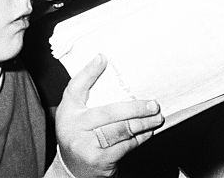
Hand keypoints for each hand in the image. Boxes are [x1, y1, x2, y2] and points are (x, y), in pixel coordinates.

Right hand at [56, 54, 163, 177]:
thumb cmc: (78, 133)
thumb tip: (102, 58)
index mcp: (68, 111)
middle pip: (109, 112)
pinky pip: (125, 146)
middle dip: (135, 108)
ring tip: (156, 118)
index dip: (89, 72)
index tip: (104, 58)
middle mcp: (73, 128)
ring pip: (121, 130)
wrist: (72, 169)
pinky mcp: (99, 160)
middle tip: (153, 105)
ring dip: (143, 123)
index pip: (75, 88)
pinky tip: (148, 132)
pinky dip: (140, 138)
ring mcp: (86, 146)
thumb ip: (85, 86)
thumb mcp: (74, 110)